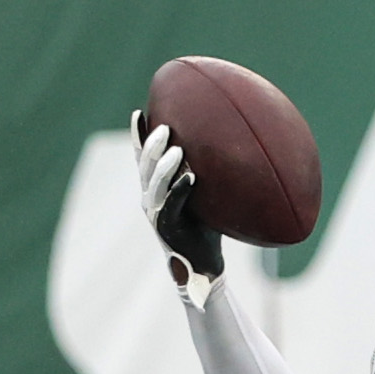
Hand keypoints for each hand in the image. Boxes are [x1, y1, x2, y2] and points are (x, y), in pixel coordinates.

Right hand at [134, 109, 224, 290]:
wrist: (204, 261)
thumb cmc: (208, 223)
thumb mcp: (206, 193)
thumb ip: (209, 170)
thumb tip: (236, 140)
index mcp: (155, 186)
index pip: (143, 157)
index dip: (139, 135)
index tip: (139, 112)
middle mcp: (150, 197)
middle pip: (144, 166)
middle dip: (151, 145)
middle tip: (165, 127)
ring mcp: (156, 213)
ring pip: (154, 185)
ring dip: (164, 166)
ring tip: (177, 149)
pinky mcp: (166, 227)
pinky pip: (170, 205)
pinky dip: (179, 190)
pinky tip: (190, 177)